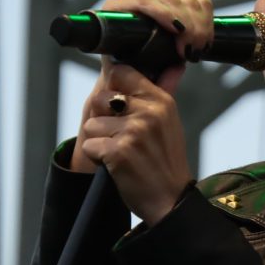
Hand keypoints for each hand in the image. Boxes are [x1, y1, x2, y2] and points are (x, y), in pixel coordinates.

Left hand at [69, 0, 210, 222]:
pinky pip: (90, 146)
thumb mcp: (170, 122)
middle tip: (125, 140)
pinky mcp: (119, 151)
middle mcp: (149, 111)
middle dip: (103, 121)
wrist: (171, 201)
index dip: (111, 88)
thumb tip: (173, 63)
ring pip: (92, 124)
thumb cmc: (166, 162)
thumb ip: (164, 90)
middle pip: (99, 98)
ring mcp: (134, 131)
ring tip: (124, 155)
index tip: (117, 106)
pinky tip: (118, 167)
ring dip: (101, 142)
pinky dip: (99, 159)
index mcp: (161, 100)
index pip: (121, 72)